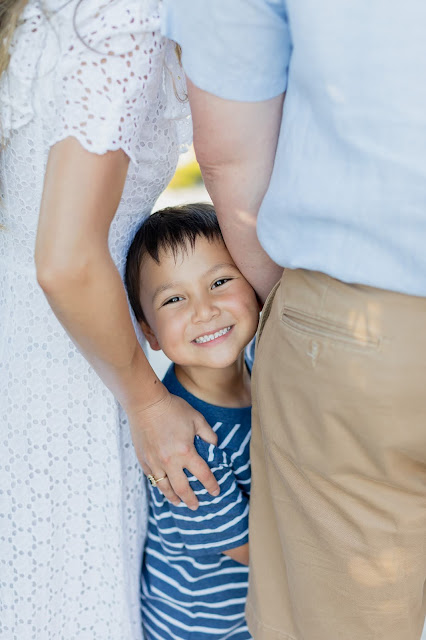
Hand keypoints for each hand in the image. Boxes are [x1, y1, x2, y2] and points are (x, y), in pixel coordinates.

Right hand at [128, 390, 219, 508]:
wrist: (146, 403)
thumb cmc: (173, 409)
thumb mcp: (197, 419)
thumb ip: (208, 435)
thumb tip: (215, 448)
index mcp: (186, 452)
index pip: (203, 475)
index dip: (211, 486)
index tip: (215, 492)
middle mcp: (170, 462)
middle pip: (183, 489)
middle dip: (191, 500)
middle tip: (196, 506)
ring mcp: (154, 462)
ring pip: (165, 488)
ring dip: (174, 498)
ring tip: (179, 503)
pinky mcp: (143, 460)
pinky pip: (152, 479)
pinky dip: (160, 486)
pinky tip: (164, 488)